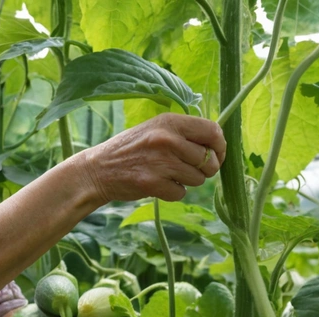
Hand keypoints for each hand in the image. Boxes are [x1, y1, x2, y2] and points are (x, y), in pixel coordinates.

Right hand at [78, 113, 225, 202]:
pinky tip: (159, 185)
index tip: (216, 155)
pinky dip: (173, 192)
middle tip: (189, 169)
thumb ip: (183, 133)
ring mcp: (160, 162)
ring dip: (188, 181)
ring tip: (168, 174)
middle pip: (209, 160)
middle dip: (205, 169)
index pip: (213, 131)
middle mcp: (167, 139)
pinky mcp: (153, 183)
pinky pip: (181, 193)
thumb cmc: (131, 149)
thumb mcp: (155, 129)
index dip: (220, 146)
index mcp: (170, 122)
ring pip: (198, 179)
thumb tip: (217, 144)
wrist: (98, 170)